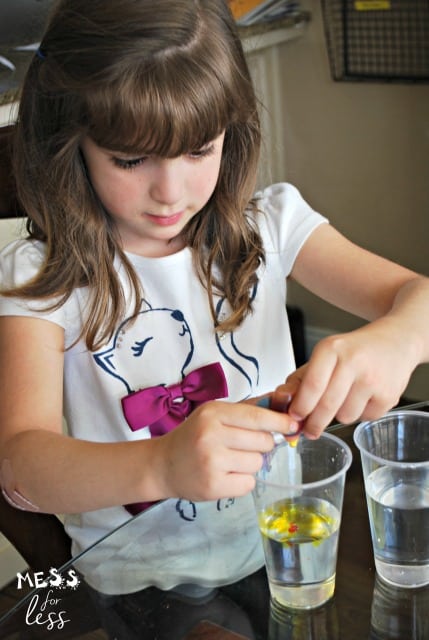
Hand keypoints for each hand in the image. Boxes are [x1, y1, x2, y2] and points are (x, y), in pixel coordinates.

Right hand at [153, 400, 298, 501]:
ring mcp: (212, 462)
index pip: (257, 416)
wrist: (162, 464)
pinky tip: (226, 475)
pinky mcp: (214, 486)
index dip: (279, 422)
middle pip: (262, 441)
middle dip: (260, 445)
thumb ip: (246, 409)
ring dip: (250, 464)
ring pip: (257, 463)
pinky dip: (242, 481)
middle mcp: (211, 435)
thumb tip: (281, 402)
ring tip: (230, 462)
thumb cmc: (193, 437)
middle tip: (242, 446)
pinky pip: (248, 483)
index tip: (293, 425)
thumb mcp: (214, 415)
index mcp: (213, 413)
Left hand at [272, 320, 417, 438]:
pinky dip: (360, 414)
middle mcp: (353, 361)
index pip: (312, 385)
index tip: (294, 417)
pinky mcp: (389, 395)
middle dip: (314, 423)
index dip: (301, 406)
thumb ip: (300, 380)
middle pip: (327, 405)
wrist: (395, 341)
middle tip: (310, 430)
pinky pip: (364, 418)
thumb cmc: (354, 351)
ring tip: (345, 399)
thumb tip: (281, 404)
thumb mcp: (324, 356)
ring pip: (345, 416)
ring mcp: (373, 379)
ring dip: (340, 416)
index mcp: (331, 349)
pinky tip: (363, 397)